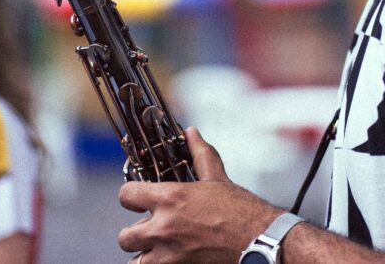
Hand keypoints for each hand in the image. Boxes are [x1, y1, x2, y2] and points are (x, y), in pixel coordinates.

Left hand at [118, 127, 282, 263]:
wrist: (260, 241)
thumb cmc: (241, 210)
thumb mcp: (217, 178)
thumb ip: (200, 154)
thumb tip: (191, 133)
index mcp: (170, 199)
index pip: (126, 195)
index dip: (130, 196)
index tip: (137, 200)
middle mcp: (163, 229)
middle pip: (124, 237)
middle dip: (134, 233)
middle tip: (148, 230)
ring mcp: (169, 256)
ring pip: (136, 262)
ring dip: (144, 255)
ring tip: (157, 249)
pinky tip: (172, 258)